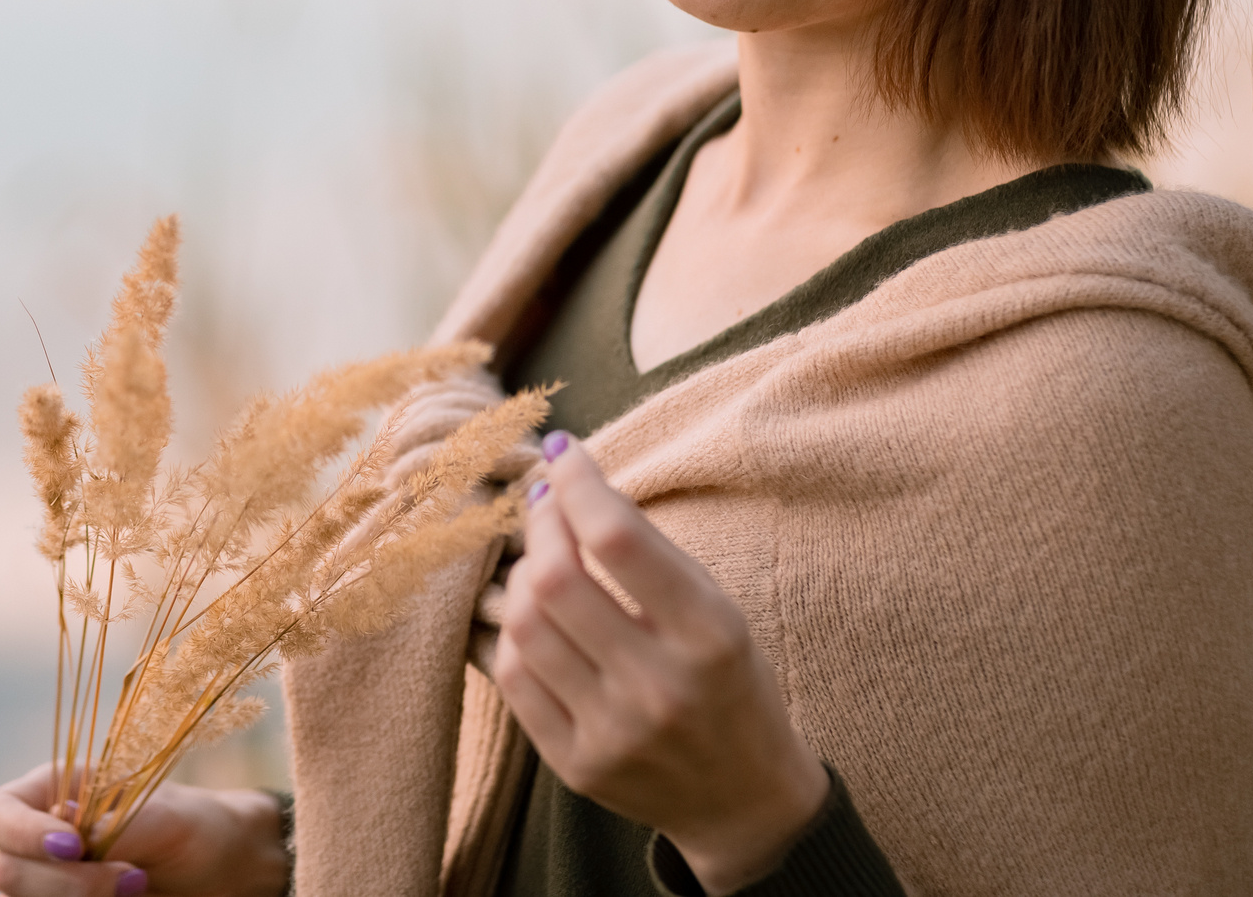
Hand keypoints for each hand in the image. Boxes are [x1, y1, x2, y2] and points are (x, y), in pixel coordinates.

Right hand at [0, 766, 289, 896]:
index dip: (21, 834)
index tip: (75, 847)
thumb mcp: (162, 816)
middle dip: (64, 882)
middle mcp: (38, 841)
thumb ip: (111, 823)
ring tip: (137, 889)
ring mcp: (49, 884)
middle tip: (132, 880)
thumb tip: (68, 831)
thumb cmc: (193, 827)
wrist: (223, 871)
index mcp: (51, 793)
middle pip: (6, 871)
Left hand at [493, 434, 826, 892]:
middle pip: (556, 581)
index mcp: (709, 637)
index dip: (578, 483)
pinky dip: (508, 632)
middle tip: (545, 504)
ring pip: (521, 626)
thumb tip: (569, 476)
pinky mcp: (575, 765)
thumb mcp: (716, 608)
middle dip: (540, 524)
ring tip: (540, 560)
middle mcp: (659, 687)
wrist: (744, 802)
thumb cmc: (729, 683)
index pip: (618, 540)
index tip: (564, 451)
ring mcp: (612, 733)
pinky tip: (527, 612)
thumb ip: (649, 551)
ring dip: (518, 576)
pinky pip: (511, 678)